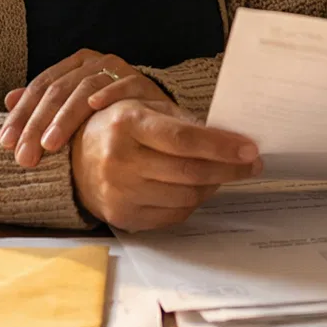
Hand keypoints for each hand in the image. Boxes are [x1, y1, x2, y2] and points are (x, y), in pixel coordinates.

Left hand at [0, 50, 170, 166]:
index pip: (40, 87)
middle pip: (57, 90)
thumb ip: (43, 105)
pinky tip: (94, 107)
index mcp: (72, 66)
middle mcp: (92, 63)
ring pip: (83, 88)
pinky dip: (107, 94)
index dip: (21, 115)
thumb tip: (7, 100)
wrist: (158, 119)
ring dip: (65, 117)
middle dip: (37, 124)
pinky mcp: (142, 82)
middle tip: (25, 155)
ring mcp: (117, 70)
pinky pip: (122, 85)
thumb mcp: (73, 112)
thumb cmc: (109, 117)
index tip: (7, 143)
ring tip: (50, 144)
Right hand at [71, 100, 261, 230]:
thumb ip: (183, 122)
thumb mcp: (145, 109)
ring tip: (222, 174)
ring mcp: (120, 193)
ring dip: (212, 186)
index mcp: (127, 124)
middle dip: (228, 169)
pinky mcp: (124, 217)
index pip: (183, 139)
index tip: (250, 149)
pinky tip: (197, 189)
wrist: (75, 160)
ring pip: (186, 197)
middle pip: (189, 172)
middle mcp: (120, 160)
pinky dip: (192, 202)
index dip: (220, 146)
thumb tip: (228, 140)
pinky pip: (173, 215)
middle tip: (251, 165)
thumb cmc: (117, 128)